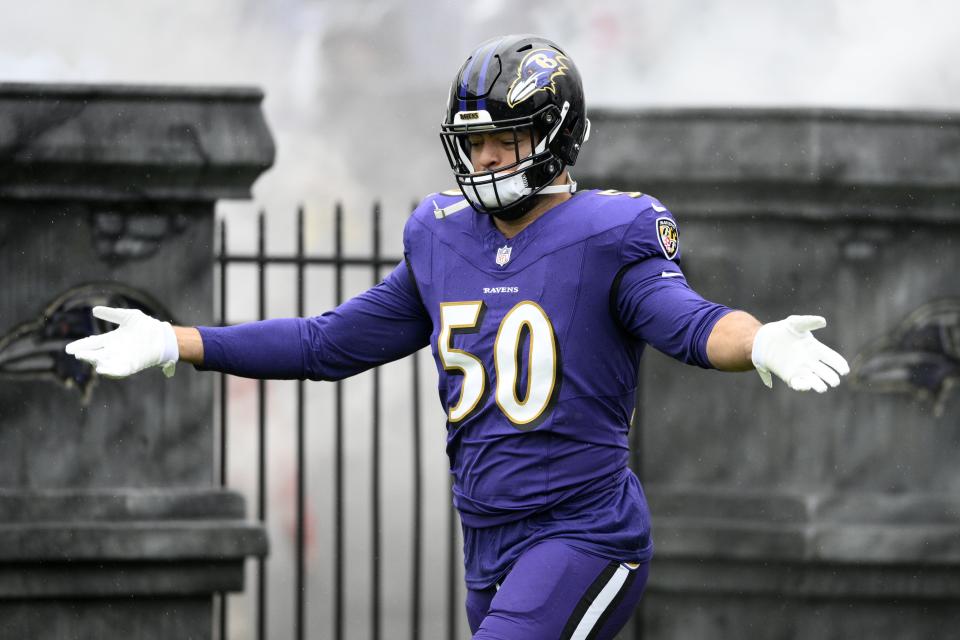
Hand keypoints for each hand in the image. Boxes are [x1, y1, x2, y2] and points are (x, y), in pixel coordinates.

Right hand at [64, 306, 178, 378]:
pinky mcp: (131, 366)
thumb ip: (112, 314)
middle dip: (85, 354)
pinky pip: (118, 370)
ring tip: (88, 359)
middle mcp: (113, 351)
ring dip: (95, 362)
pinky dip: (110, 370)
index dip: (80, 346)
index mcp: (110, 340)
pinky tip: (102, 369)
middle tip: (77, 353)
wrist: (162, 336)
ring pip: (103, 363)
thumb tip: (94, 310)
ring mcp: (121, 359)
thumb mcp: (128, 316)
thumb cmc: (146, 325)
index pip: (91, 343)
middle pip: (94, 354)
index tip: (69, 349)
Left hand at [751, 315, 848, 392]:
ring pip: (814, 380)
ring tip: (822, 388)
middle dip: (831, 377)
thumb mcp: (795, 323)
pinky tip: (805, 385)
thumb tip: (823, 321)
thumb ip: (808, 321)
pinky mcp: (790, 376)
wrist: (764, 340)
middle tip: (835, 381)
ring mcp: (801, 370)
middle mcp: (811, 361)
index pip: (832, 358)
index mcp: (816, 349)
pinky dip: (803, 386)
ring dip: (819, 385)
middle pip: (825, 372)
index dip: (839, 364)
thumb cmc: (783, 330)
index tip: (844, 370)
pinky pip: (799, 384)